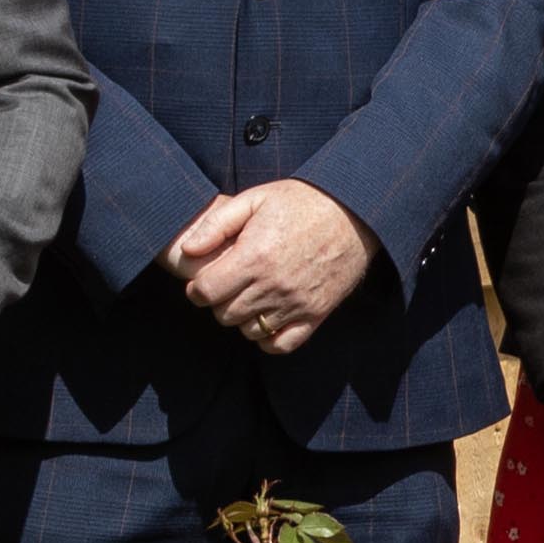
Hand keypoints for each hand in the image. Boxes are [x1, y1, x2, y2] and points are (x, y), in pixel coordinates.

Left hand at [167, 179, 378, 354]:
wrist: (355, 212)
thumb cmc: (302, 201)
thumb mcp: (256, 198)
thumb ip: (217, 223)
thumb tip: (188, 249)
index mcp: (254, 257)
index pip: (205, 292)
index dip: (198, 288)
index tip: (204, 279)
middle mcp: (273, 286)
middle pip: (224, 314)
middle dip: (218, 302)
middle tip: (228, 285)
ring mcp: (296, 303)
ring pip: (249, 330)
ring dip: (242, 317)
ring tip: (249, 296)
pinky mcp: (316, 314)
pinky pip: (281, 344)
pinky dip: (268, 337)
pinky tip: (266, 318)